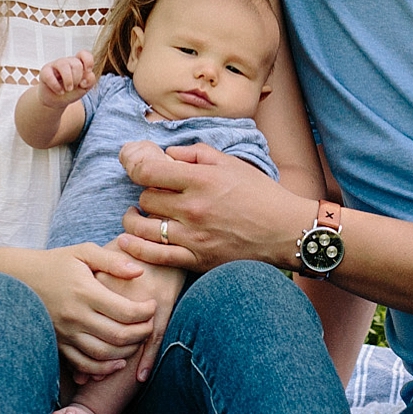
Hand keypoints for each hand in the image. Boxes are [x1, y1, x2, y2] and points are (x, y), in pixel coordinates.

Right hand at [36, 243, 160, 378]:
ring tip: (138, 341)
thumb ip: (112, 260)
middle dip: (141, 333)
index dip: (145, 312)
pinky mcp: (59, 345)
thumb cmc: (56, 263)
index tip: (152, 306)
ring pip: (103, 354)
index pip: (124, 311)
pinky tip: (117, 362)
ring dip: (126, 352)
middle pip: (117, 335)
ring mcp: (66, 334)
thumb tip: (139, 272)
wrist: (19, 280)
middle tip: (150, 324)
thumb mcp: (83, 252)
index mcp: (85, 292)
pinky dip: (103, 368)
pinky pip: (84, 365)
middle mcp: (76, 316)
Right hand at [38, 52, 99, 103]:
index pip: (84, 54)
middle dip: (77, 78)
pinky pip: (50, 75)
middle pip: (76, 64)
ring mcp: (55, 65)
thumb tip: (87, 76)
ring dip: (68, 80)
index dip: (88, 61)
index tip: (88, 71)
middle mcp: (67, 62)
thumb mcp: (84, 88)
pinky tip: (59, 91)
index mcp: (78, 63)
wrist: (56, 101)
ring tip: (68, 89)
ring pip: (64, 65)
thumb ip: (90, 80)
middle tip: (73, 87)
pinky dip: (56, 86)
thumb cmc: (70, 92)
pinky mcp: (45, 72)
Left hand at [115, 137, 312, 274]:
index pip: (148, 172)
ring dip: (134, 220)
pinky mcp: (197, 260)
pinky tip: (128, 240)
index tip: (133, 167)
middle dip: (146, 193)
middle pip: (146, 199)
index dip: (134, 167)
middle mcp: (192, 208)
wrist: (283, 231)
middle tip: (154, 193)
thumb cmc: (259, 193)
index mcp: (200, 180)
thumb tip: (168, 154)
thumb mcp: (230, 163)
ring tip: (135, 215)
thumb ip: (196, 153)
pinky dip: (137, 248)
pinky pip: (156, 256)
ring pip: (144, 228)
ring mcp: (193, 237)